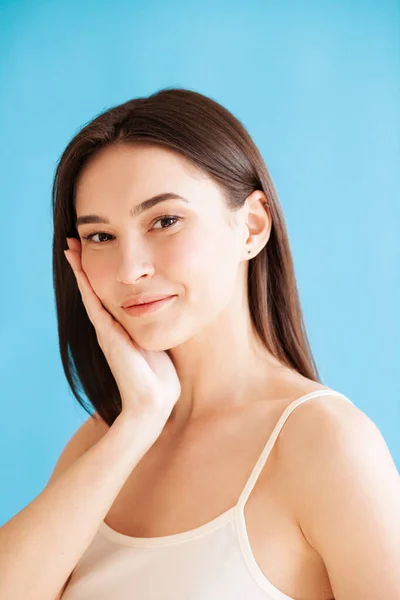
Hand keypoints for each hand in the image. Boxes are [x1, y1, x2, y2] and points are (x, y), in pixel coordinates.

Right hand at [64, 237, 180, 424]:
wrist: (153, 401)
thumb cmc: (159, 377)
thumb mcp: (158, 343)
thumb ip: (157, 327)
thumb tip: (170, 310)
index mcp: (122, 327)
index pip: (108, 293)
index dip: (100, 273)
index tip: (94, 250)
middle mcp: (110, 326)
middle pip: (93, 289)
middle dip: (85, 265)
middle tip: (74, 241)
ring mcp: (106, 330)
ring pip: (90, 292)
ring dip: (80, 269)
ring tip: (71, 247)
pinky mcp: (107, 335)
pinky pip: (94, 304)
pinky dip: (86, 285)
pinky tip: (80, 268)